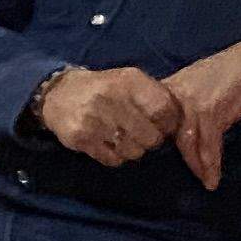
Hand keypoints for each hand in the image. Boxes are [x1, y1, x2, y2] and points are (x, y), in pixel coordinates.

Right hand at [35, 63, 184, 167]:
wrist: (60, 93)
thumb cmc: (106, 90)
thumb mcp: (131, 83)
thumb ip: (156, 98)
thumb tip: (180, 125)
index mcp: (130, 81)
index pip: (165, 111)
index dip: (168, 124)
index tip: (161, 125)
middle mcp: (112, 97)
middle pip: (152, 138)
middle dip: (150, 140)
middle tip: (139, 133)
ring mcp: (95, 118)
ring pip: (134, 152)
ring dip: (132, 149)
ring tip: (121, 136)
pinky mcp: (81, 137)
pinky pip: (113, 159)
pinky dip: (114, 155)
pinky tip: (106, 142)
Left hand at [156, 33, 240, 187]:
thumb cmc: (240, 72)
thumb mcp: (205, 87)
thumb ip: (190, 103)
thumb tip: (183, 125)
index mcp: (174, 85)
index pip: (151, 114)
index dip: (153, 135)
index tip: (160, 156)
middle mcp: (178, 91)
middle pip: (165, 128)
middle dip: (170, 154)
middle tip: (175, 176)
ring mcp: (194, 99)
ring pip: (185, 138)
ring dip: (194, 164)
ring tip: (203, 181)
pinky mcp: (213, 109)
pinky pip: (207, 142)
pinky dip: (211, 163)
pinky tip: (213, 178)